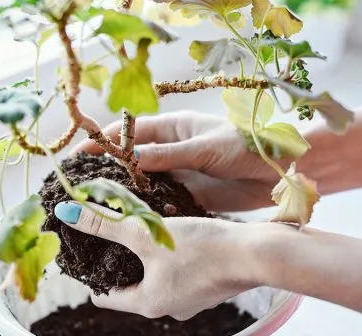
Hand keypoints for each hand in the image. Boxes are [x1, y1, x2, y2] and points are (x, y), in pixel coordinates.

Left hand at [53, 201, 264, 319]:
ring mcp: (191, 297)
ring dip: (146, 254)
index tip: (85, 253)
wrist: (258, 253)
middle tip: (109, 233)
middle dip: (119, 260)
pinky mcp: (208, 283)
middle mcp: (168, 307)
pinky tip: (171, 232)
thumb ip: (107, 223)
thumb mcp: (147, 233)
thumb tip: (68, 214)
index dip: (91, 276)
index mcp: (149, 303)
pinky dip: (169, 254)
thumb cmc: (203, 248)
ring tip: (139, 228)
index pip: (105, 297)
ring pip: (156, 276)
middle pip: (130, 285)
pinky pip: (178, 270)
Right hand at [72, 111, 278, 210]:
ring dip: (126, 194)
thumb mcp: (204, 148)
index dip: (103, 141)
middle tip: (82, 185)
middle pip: (132, 160)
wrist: (282, 169)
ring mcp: (180, 174)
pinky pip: (163, 202)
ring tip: (98, 207)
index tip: (79, 154)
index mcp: (173, 128)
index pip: (130, 133)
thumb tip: (129, 157)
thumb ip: (167, 155)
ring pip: (144, 184)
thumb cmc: (247, 145)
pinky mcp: (190, 196)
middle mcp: (172, 150)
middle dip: (108, 170)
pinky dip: (149, 210)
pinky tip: (133, 221)